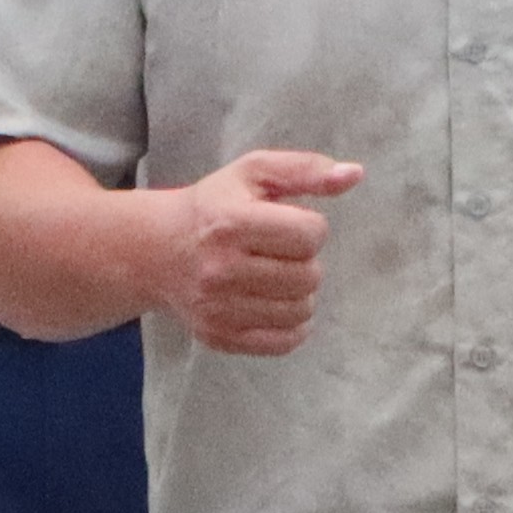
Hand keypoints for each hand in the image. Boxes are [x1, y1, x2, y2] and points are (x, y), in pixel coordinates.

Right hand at [162, 148, 360, 355]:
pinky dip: (292, 325)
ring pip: (301, 310)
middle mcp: (221, 269)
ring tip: (275, 276)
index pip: (309, 235)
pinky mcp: (220, 336)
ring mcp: (218, 308)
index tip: (288, 224)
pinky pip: (284, 342)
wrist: (157, 250)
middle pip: (309, 276)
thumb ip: (306, 170)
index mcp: (231, 222)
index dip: (310, 227)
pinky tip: (276, 303)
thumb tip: (355, 174)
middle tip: (278, 252)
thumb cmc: (215, 205)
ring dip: (299, 292)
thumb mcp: (253, 173)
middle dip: (304, 261)